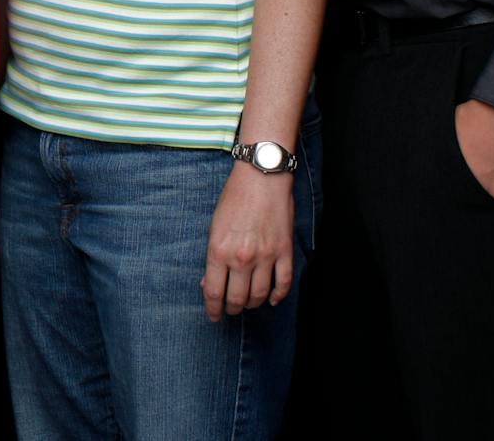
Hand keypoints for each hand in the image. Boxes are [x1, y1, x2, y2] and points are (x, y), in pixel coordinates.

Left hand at [201, 162, 294, 320]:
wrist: (262, 178)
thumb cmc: (234, 198)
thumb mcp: (214, 226)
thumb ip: (213, 256)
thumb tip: (209, 282)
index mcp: (219, 250)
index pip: (214, 291)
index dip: (212, 308)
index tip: (213, 316)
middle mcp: (242, 258)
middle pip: (237, 298)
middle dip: (232, 309)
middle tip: (230, 310)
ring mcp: (266, 256)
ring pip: (259, 295)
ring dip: (252, 304)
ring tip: (247, 304)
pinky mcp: (285, 252)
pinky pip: (284, 284)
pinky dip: (278, 296)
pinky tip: (271, 299)